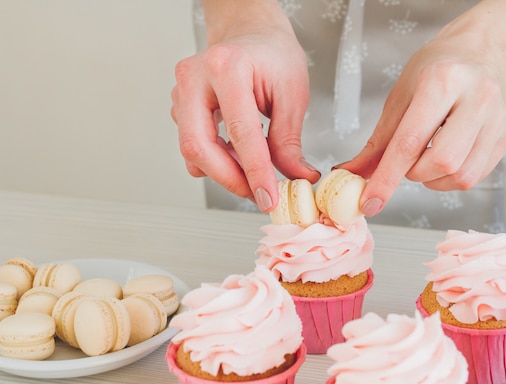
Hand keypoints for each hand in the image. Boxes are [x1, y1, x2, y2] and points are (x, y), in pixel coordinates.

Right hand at [170, 0, 319, 211]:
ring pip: (192, 150)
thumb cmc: (273, 55)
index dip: (255, 172)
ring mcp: (181, 92)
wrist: (251, 34)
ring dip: (224, 171)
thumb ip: (289, 141)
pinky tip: (237, 155)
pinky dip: (216, 160)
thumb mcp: (292, 94)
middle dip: (230, 179)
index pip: (240, 132)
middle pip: (199, 146)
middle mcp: (195, 77)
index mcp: (227, 67)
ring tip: (254, 170)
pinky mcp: (180, 106)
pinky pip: (193, 145)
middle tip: (258, 194)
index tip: (269, 197)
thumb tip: (296, 178)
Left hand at [341, 31, 505, 215]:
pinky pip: (475, 177)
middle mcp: (476, 98)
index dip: (387, 179)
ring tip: (428, 156)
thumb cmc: (436, 71)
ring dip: (434, 180)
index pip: (410, 142)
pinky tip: (445, 157)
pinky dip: (451, 178)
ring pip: (461, 176)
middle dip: (415, 173)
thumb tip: (352, 174)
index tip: (370, 203)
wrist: (480, 52)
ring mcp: (497, 119)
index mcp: (442, 81)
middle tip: (408, 159)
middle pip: (442, 162)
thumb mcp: (401, 97)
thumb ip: (378, 141)